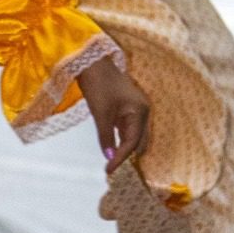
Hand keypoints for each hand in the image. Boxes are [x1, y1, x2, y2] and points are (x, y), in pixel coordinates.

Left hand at [77, 54, 150, 176]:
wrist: (91, 62)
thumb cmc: (98, 85)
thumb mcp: (100, 114)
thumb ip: (105, 137)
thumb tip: (109, 157)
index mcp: (140, 112)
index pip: (132, 142)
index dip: (121, 158)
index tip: (108, 170)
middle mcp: (143, 111)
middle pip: (139, 141)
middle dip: (127, 156)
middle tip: (112, 170)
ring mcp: (135, 108)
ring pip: (133, 135)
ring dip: (125, 148)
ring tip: (112, 162)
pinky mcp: (126, 107)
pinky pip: (127, 128)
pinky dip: (121, 139)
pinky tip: (113, 148)